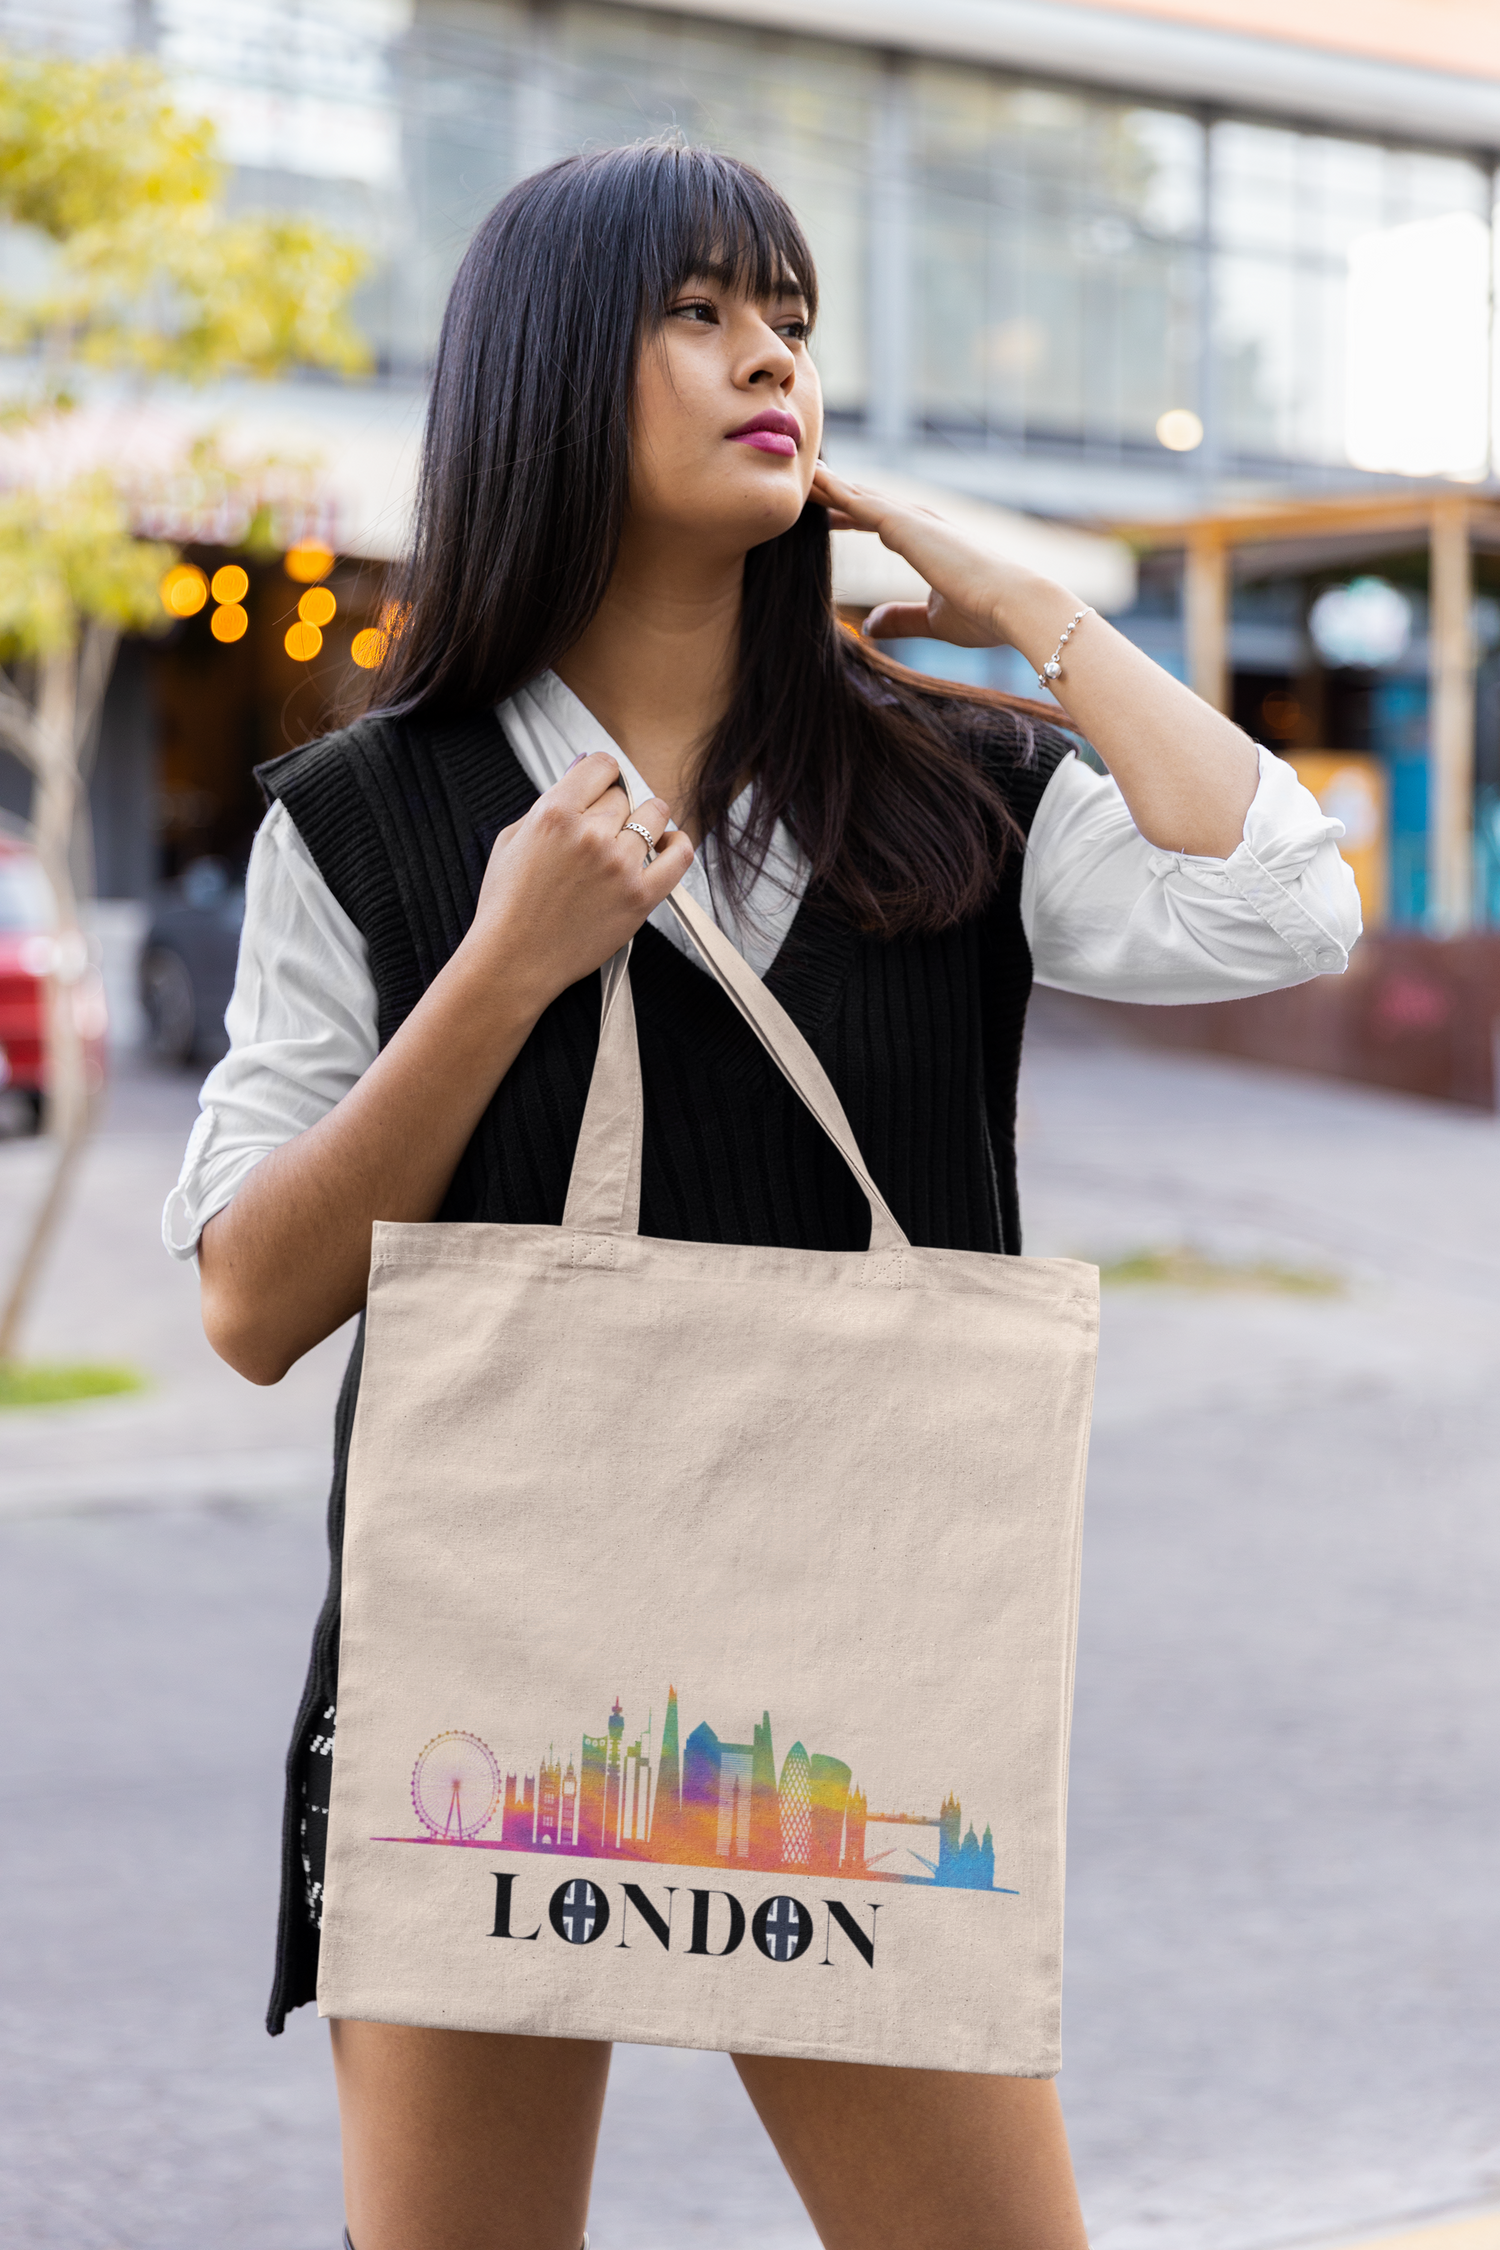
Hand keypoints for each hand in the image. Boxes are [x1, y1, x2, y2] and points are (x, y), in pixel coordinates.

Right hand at [465, 752, 694, 1011]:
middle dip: (613, 809)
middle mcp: (590, 835)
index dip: (602, 775)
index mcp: (555, 814)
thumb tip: (582, 768)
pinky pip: (680, 856)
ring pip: (654, 816)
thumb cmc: (507, 906)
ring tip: (634, 838)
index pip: (601, 766)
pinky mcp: (640, 896)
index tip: (602, 787)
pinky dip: (678, 845)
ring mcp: (619, 865)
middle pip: (623, 796)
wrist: (514, 961)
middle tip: (599, 834)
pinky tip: (667, 846)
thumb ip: (549, 802)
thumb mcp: (512, 840)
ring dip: (646, 822)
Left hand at [811, 461, 1069, 651]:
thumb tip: (870, 624)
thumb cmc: (986, 615)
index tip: (827, 514)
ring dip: (828, 484)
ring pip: (859, 496)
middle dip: (834, 492)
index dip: (850, 516)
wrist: (1014, 604)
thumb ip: (902, 619)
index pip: (879, 523)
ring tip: (797, 473)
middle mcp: (920, 523)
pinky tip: (812, 481)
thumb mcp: (934, 622)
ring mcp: (912, 520)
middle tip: (803, 481)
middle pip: (865, 502)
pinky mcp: (905, 525)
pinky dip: (834, 491)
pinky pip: (859, 503)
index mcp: (928, 542)